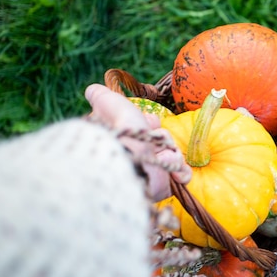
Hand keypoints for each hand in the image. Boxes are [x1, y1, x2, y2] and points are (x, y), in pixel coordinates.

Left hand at [85, 84, 191, 200]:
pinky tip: (175, 174)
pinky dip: (181, 173)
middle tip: (154, 139)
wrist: (129, 163)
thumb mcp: (107, 105)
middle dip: (163, 138)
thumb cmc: (120, 131)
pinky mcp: (163, 185)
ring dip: (172, 154)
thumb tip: (93, 91)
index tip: (147, 121)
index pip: (149, 126)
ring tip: (162, 157)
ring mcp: (153, 170)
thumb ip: (100, 96)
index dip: (151, 122)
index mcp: (130, 137)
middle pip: (164, 140)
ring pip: (174, 155)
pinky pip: (182, 175)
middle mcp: (140, 153)